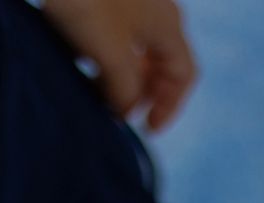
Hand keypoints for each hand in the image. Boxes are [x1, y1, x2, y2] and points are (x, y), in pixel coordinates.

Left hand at [42, 0, 197, 130]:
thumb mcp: (110, 56)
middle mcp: (156, 9)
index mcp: (168, 25)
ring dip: (121, 74)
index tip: (146, 129)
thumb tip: (123, 112)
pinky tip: (80, 59)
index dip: (169, 106)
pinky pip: (113, 31)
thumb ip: (124, 92)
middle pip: (161, 61)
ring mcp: (130, 0)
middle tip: (119, 111)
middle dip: (144, 91)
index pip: (183, 75)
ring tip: (96, 89)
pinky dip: (104, 53)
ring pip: (135, 46)